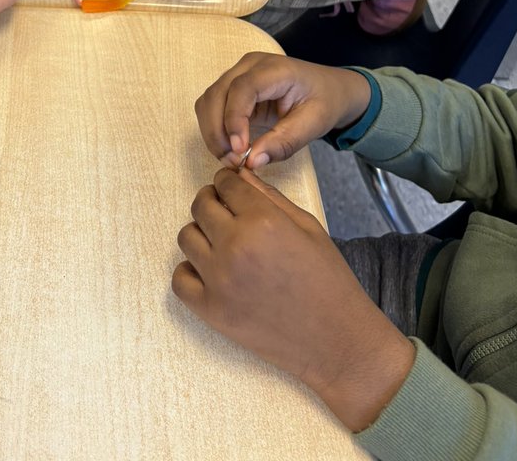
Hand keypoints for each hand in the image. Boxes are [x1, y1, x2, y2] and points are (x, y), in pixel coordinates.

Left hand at [172, 167, 415, 430]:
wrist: (337, 341)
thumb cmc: (328, 280)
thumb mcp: (307, 226)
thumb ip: (269, 196)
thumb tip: (239, 174)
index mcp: (262, 220)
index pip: (225, 183)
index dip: (229, 181)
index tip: (232, 188)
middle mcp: (235, 246)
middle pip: (200, 205)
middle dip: (213, 202)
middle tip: (227, 213)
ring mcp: (219, 280)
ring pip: (186, 237)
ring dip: (201, 235)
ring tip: (222, 244)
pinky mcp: (211, 311)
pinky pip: (179, 279)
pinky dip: (190, 272)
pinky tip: (211, 272)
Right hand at [194, 52, 372, 167]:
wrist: (328, 88)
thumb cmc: (324, 102)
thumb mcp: (313, 125)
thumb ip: (283, 143)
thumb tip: (251, 162)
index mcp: (275, 69)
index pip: (242, 88)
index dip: (234, 120)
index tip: (239, 151)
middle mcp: (251, 65)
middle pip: (217, 93)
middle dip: (218, 131)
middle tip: (233, 162)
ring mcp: (238, 73)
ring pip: (208, 100)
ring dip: (212, 132)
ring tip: (230, 158)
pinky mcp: (233, 86)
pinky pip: (212, 105)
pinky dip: (214, 128)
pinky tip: (230, 147)